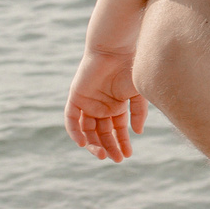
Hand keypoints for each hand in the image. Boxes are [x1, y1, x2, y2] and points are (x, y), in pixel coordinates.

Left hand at [66, 47, 146, 161]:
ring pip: (87, 130)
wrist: (115, 49)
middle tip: (117, 159)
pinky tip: (83, 143)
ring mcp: (87, 102)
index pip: (117, 130)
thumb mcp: (138, 94)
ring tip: (102, 154)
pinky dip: (75, 132)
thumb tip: (138, 132)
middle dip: (109, 147)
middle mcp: (101, 106)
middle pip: (102, 133)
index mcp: (116, 105)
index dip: (122, 143)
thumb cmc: (129, 67)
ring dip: (93, 144)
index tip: (128, 155)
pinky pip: (71, 119)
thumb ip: (139, 113)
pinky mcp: (75, 97)